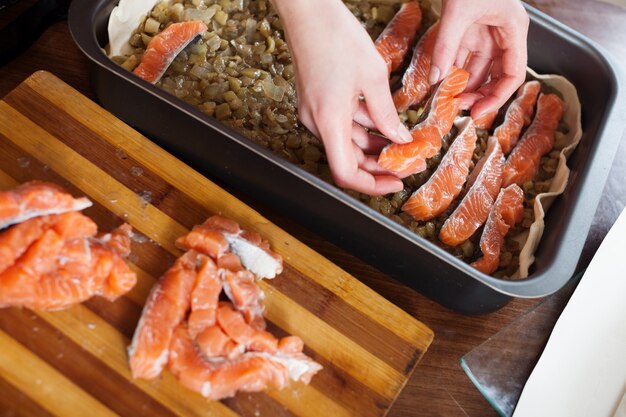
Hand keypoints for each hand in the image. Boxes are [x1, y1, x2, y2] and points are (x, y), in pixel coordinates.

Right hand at [272, 0, 411, 194]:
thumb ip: (386, 113)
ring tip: (402, 144)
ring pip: (346, 143)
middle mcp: (317, 122)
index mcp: (329, 121)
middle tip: (407, 163)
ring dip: (373, 147)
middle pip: (348, 160)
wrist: (308, 12)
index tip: (394, 183)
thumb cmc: (336, 37)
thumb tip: (400, 138)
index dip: (371, 185)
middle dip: (378, 166)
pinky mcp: (316, 103)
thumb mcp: (373, 76)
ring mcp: (314, 113)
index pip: (346, 173)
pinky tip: (384, 123)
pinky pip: (341, 126)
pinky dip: (363, 129)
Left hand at [429, 0, 529, 117]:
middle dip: (477, 93)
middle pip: (496, 74)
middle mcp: (503, 33)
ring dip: (462, 84)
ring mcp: (486, 30)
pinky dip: (451, 68)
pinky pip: (462, 54)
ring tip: (445, 99)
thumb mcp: (457, 12)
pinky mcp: (469, 27)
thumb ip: (445, 46)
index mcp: (513, 29)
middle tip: (457, 109)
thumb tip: (435, 80)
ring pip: (477, 67)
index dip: (497, 97)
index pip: (513, 74)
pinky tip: (439, 81)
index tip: (478, 113)